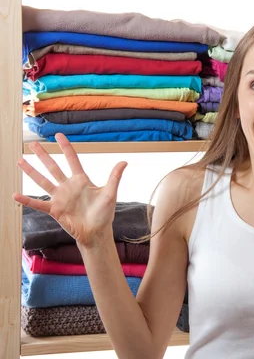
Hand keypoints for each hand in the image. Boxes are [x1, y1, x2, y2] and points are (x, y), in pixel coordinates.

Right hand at [13, 133, 127, 247]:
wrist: (96, 232)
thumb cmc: (104, 213)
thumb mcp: (110, 193)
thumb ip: (114, 177)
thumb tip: (124, 161)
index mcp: (81, 180)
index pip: (72, 159)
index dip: (65, 147)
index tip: (58, 135)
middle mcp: (68, 186)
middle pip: (53, 167)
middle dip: (43, 155)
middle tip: (32, 143)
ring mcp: (60, 197)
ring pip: (43, 181)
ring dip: (32, 171)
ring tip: (20, 160)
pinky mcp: (54, 210)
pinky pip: (38, 203)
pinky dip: (27, 200)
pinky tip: (16, 195)